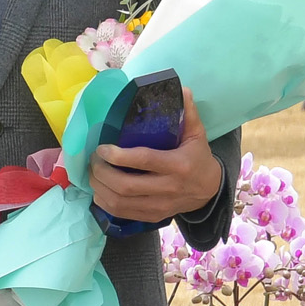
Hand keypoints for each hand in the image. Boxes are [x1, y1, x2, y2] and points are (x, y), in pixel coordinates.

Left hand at [91, 87, 220, 222]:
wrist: (211, 192)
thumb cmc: (198, 158)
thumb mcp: (197, 135)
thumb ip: (188, 113)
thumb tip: (182, 88)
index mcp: (179, 166)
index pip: (143, 160)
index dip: (118, 155)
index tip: (102, 147)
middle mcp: (169, 188)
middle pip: (125, 186)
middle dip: (101, 172)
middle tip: (93, 159)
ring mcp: (160, 206)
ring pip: (120, 202)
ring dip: (99, 187)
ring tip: (92, 172)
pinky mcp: (152, 217)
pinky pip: (122, 213)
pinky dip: (105, 202)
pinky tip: (99, 189)